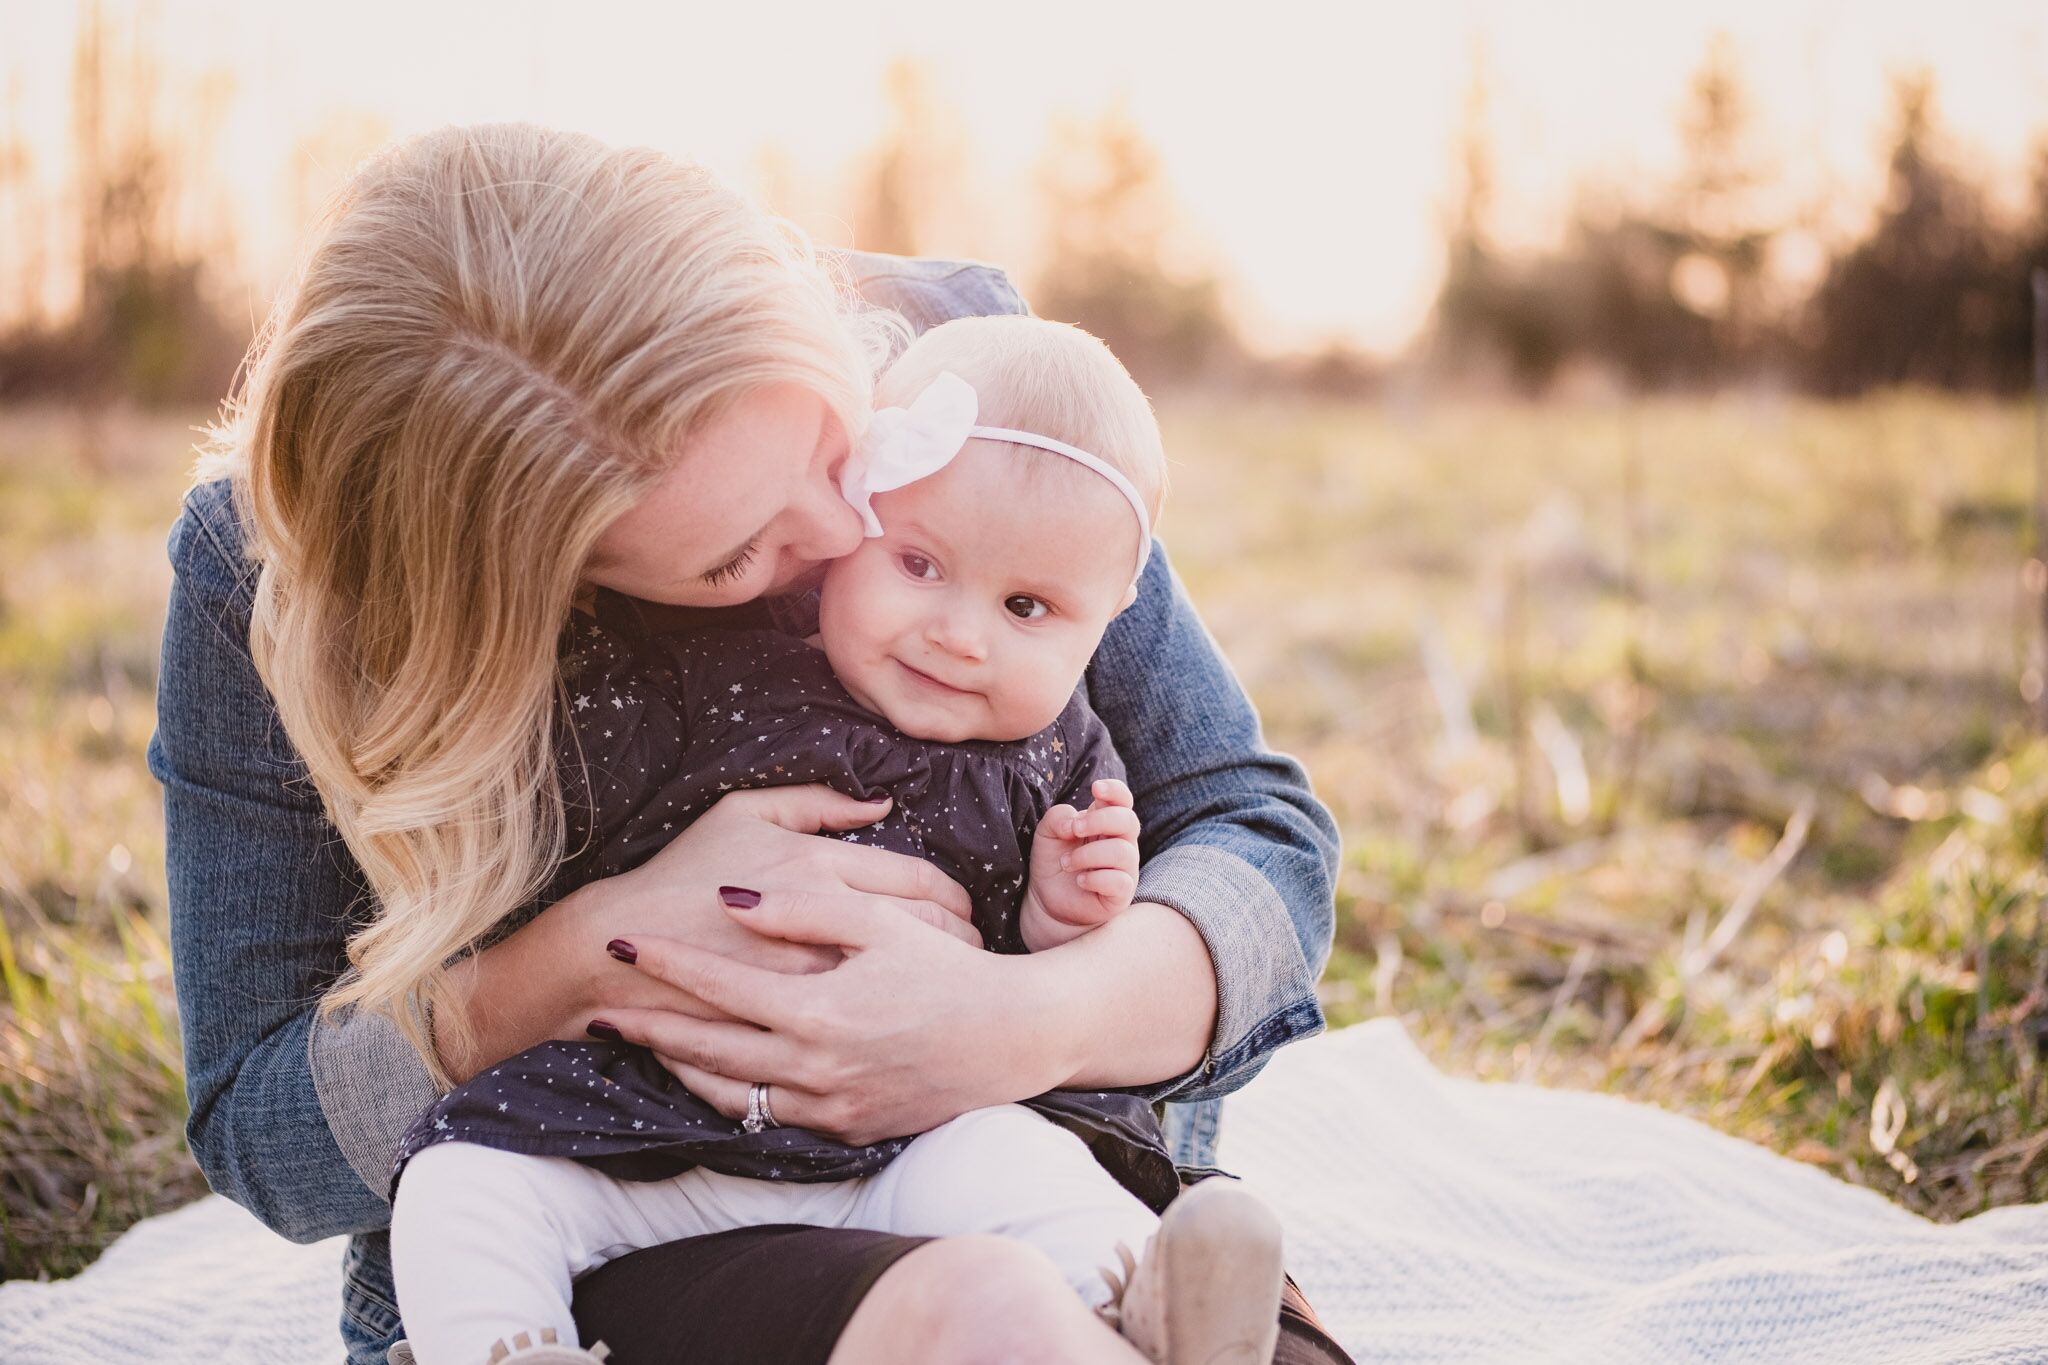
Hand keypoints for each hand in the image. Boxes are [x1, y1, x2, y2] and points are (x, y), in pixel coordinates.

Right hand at [561, 784, 978, 1029]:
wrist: (615, 956)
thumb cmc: (682, 875)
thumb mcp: (744, 814)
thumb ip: (817, 803)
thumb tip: (880, 804)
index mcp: (817, 868)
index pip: (919, 881)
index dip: (953, 895)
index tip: (964, 907)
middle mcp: (823, 926)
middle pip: (928, 932)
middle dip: (962, 938)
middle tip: (975, 943)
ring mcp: (811, 983)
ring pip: (910, 981)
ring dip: (942, 978)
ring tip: (957, 981)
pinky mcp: (793, 1029)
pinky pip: (873, 1021)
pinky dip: (903, 1018)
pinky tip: (915, 1016)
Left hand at [590, 894, 1071, 1144]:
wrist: (1013, 1039)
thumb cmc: (951, 970)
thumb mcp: (882, 923)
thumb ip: (804, 908)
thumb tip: (732, 900)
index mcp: (817, 1012)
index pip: (718, 985)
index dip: (666, 963)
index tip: (625, 941)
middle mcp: (814, 1068)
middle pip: (706, 1048)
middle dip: (648, 1024)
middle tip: (601, 1005)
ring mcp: (828, 1106)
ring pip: (729, 1093)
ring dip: (680, 1065)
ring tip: (644, 1039)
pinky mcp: (845, 1128)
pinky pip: (768, 1116)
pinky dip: (729, 1094)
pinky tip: (712, 1072)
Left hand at [1018, 778, 1140, 951]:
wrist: (1048, 901)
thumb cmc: (1053, 862)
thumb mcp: (1047, 834)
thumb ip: (1058, 818)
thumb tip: (1073, 822)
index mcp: (1106, 823)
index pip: (1123, 800)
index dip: (1115, 790)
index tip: (1095, 788)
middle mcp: (1121, 843)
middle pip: (1128, 821)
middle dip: (1099, 821)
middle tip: (1074, 830)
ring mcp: (1124, 869)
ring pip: (1122, 852)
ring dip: (1088, 854)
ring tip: (1067, 863)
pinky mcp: (1121, 894)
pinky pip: (1119, 881)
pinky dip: (1095, 878)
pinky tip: (1080, 880)